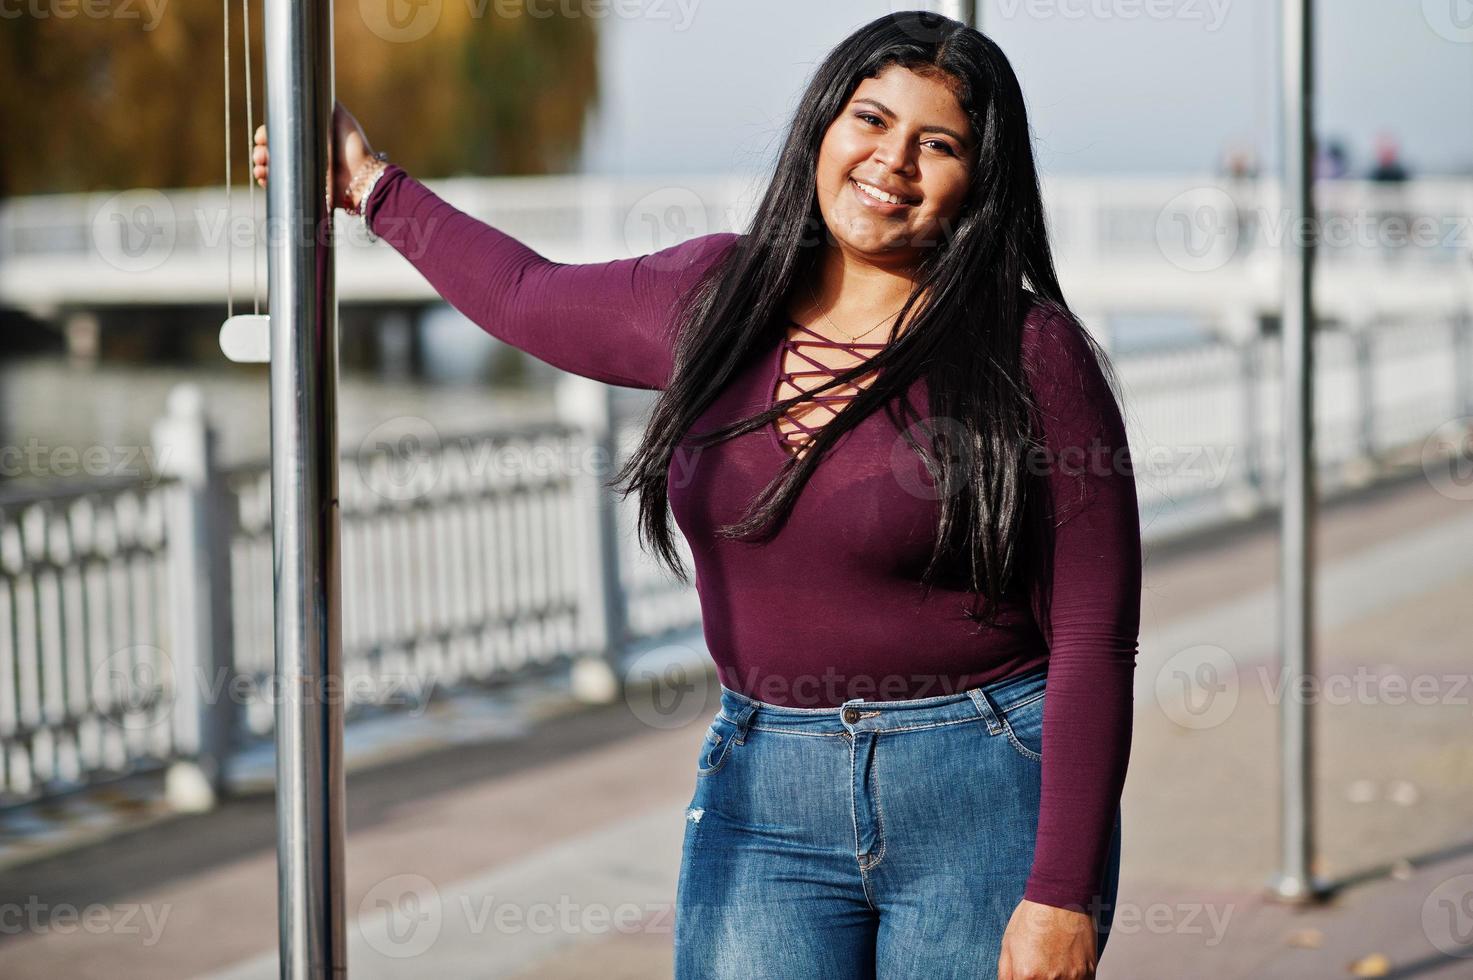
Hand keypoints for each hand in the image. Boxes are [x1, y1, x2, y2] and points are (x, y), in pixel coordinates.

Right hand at [250, 100, 380, 209]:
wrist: (361, 175)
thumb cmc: (353, 146)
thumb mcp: (340, 117)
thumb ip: (326, 102)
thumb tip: (311, 83)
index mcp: (307, 135)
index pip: (280, 132)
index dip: (268, 134)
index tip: (262, 137)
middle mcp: (303, 151)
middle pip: (272, 149)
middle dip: (261, 151)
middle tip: (260, 154)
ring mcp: (302, 169)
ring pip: (272, 166)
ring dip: (261, 166)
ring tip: (261, 168)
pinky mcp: (304, 186)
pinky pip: (279, 184)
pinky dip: (267, 180)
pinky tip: (263, 178)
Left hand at [997, 899, 1098, 978]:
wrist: (1061, 896)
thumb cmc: (1034, 916)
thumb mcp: (1008, 944)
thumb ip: (1006, 974)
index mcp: (1027, 975)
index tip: (1025, 977)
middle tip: (1038, 972)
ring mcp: (1073, 978)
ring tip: (1052, 966)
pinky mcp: (1089, 972)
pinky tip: (1065, 968)